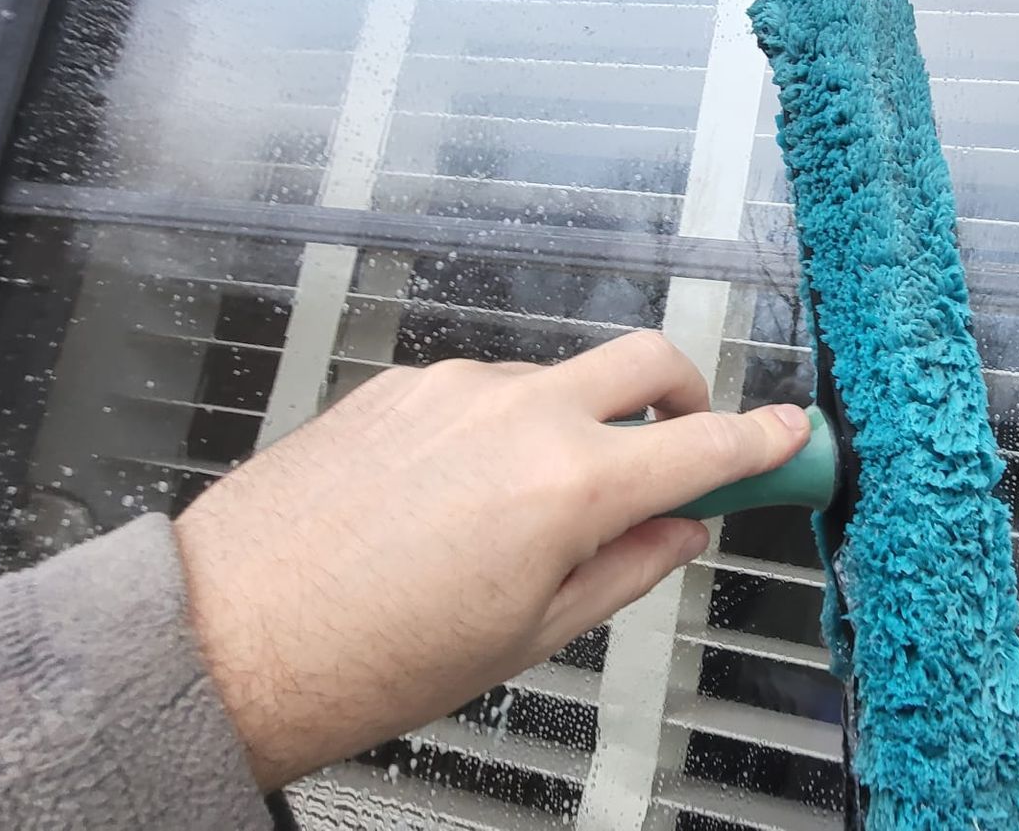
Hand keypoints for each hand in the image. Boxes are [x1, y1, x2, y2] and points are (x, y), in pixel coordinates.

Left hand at [171, 331, 809, 789]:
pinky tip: (463, 498)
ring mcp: (452, 390)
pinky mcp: (398, 385)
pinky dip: (504, 428)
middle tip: (686, 445)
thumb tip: (677, 533)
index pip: (702, 444)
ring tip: (534, 512)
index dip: (763, 439)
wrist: (227, 636)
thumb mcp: (528, 636)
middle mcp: (515, 414)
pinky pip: (483, 392)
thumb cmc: (362, 658)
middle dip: (686, 393)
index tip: (791, 436)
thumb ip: (624, 569)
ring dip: (580, 422)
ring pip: (558, 379)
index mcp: (564, 486)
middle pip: (646, 361)